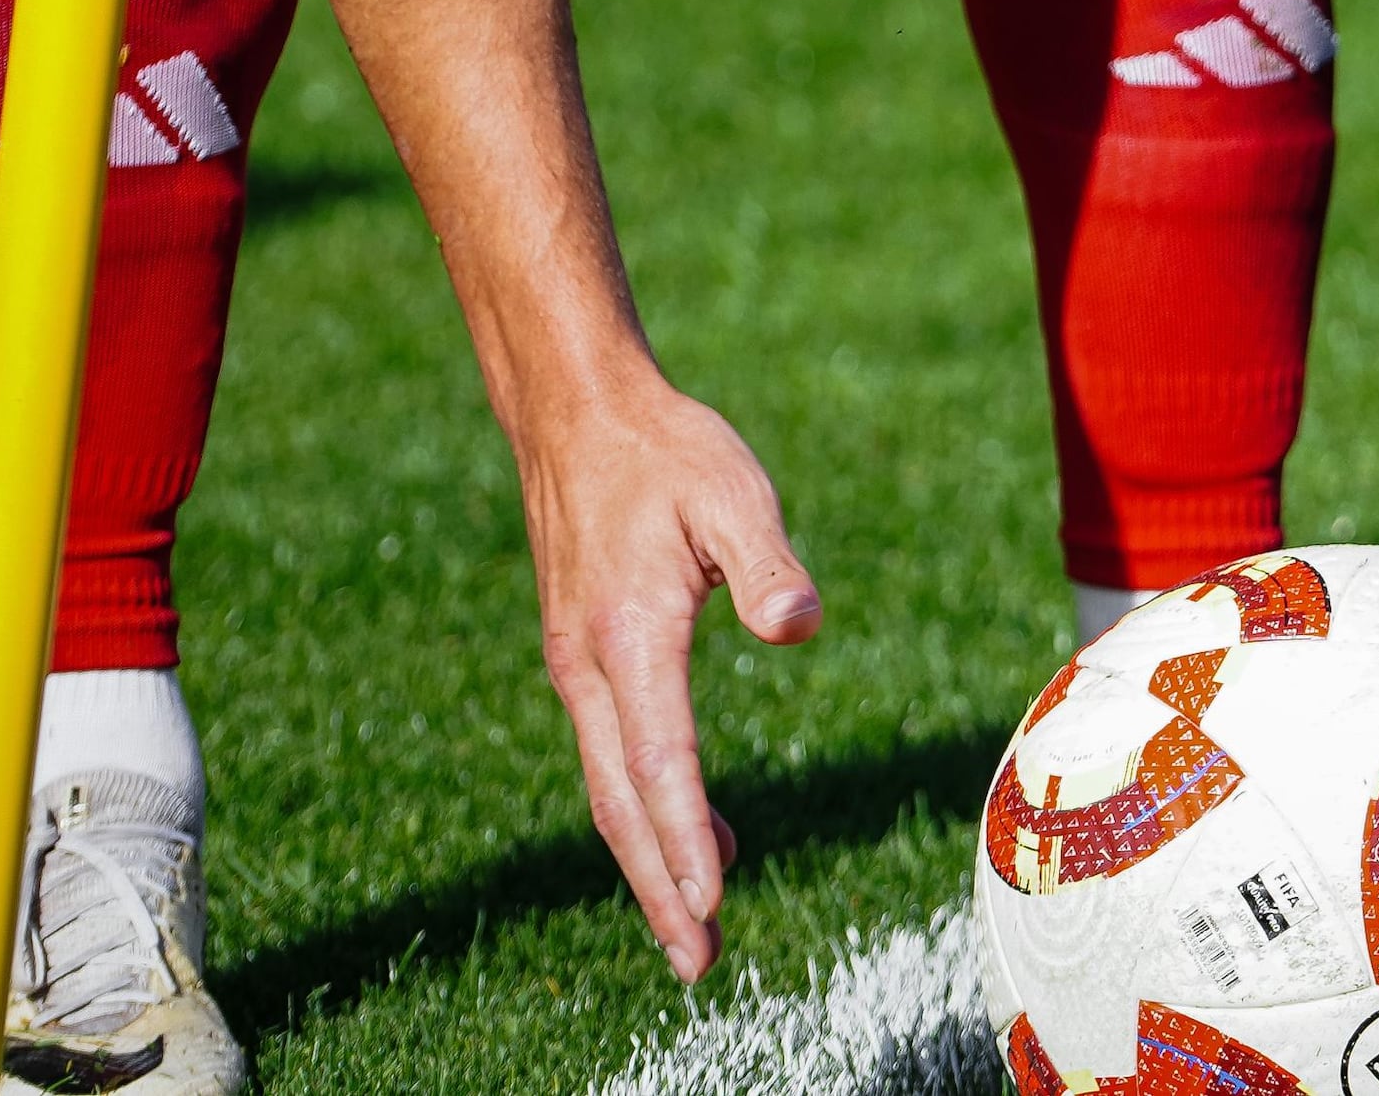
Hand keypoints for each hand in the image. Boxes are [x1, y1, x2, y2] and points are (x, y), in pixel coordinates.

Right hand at [513, 371, 822, 980]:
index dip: (684, 837)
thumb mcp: (732, 491)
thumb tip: (800, 627)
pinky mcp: (583, 659)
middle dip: (660, 886)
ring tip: (693, 925)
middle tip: (696, 962)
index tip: (711, 900)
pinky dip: (646, 808)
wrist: (579, 416)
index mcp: (629, 638)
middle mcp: (589, 668)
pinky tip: (692, 829)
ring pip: (613, 787)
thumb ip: (767, 563)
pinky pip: (615, 755)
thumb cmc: (667, 452)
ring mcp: (578, 668)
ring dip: (650, 860)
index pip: (662, 761)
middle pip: (624, 802)